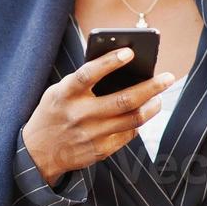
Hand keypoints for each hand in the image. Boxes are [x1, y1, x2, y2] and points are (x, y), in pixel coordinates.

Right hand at [20, 48, 176, 186]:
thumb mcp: (57, 92)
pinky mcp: (100, 151)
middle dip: (150, 87)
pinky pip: (128, 134)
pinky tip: (142, 113)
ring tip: (159, 97)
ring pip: (132, 119)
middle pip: (122, 100)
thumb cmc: (54, 113)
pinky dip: (138, 122)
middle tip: (168, 78)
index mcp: (64, 95)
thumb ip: (82, 81)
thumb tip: (121, 68)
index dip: (109, 62)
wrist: (38, 153)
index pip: (88, 75)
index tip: (130, 52)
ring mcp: (91, 135)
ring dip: (152, 106)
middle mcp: (79, 115)